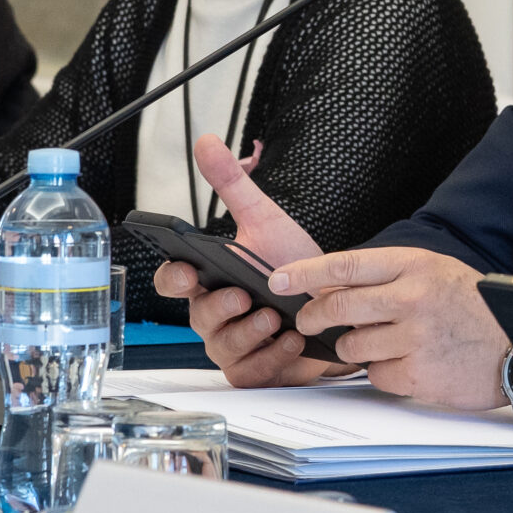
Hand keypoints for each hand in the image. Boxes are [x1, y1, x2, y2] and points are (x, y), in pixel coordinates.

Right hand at [152, 134, 334, 388]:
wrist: (340, 301)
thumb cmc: (296, 266)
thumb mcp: (265, 219)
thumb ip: (232, 184)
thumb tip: (206, 141)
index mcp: (209, 279)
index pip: (173, 281)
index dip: (172, 278)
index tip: (185, 270)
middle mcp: (216, 315)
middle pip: (197, 317)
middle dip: (218, 307)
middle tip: (242, 296)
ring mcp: (234, 345)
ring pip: (223, 346)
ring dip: (248, 333)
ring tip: (274, 319)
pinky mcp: (256, 370)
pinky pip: (251, 371)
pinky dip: (271, 356)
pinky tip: (292, 340)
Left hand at [280, 245, 508, 410]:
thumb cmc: (469, 308)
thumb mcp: (432, 272)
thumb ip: (387, 276)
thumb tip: (331, 285)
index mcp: (414, 266)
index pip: (345, 265)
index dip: (305, 273)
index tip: (279, 280)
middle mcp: (412, 299)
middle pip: (338, 308)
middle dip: (313, 318)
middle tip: (308, 322)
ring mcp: (416, 338)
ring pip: (352, 346)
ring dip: (354, 349)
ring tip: (381, 343)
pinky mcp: (418, 374)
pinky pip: (375, 375)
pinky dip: (383, 372)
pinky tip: (407, 363)